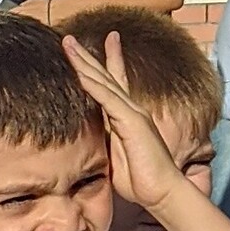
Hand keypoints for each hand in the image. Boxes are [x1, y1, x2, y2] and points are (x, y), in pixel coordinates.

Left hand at [62, 31, 182, 211]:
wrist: (161, 192)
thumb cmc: (140, 181)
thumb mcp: (115, 157)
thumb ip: (106, 143)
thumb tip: (91, 141)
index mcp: (126, 117)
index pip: (113, 85)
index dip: (104, 64)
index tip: (97, 46)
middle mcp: (130, 110)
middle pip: (105, 76)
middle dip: (86, 56)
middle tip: (69, 38)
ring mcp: (132, 113)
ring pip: (103, 81)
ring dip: (84, 61)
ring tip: (68, 43)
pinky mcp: (131, 121)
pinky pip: (107, 98)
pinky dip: (92, 83)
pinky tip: (79, 70)